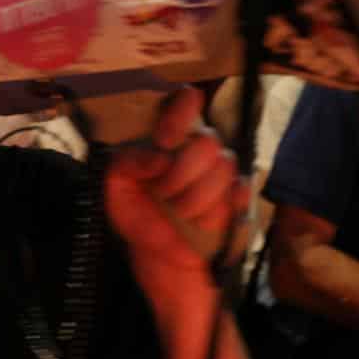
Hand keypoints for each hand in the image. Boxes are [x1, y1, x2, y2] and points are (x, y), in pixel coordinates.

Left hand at [103, 87, 248, 325]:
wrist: (159, 259)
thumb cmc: (137, 214)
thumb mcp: (115, 187)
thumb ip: (127, 162)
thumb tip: (159, 154)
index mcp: (168, 135)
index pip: (186, 99)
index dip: (180, 113)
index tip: (165, 139)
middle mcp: (197, 147)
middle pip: (208, 141)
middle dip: (182, 172)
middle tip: (163, 193)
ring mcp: (220, 173)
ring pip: (223, 168)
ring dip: (195, 197)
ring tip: (178, 212)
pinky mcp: (236, 200)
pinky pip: (242, 191)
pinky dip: (226, 205)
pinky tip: (206, 219)